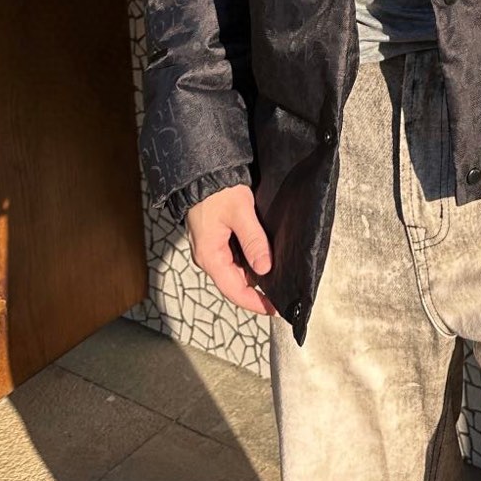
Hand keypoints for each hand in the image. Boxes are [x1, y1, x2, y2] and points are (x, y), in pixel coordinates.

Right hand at [186, 184, 276, 314]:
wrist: (200, 171)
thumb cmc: (218, 189)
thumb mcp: (240, 212)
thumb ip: (253, 240)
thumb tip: (266, 268)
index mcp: (210, 256)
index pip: (234, 290)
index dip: (255, 302)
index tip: (275, 309)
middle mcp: (208, 257)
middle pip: (234, 284)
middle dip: (256, 292)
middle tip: (280, 296)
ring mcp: (210, 248)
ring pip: (234, 271)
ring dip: (253, 277)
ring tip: (276, 280)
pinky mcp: (214, 239)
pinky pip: (232, 258)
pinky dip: (248, 263)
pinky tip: (262, 259)